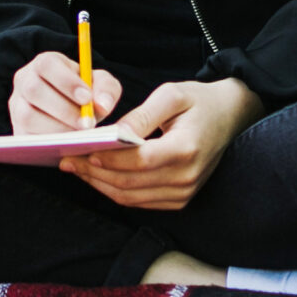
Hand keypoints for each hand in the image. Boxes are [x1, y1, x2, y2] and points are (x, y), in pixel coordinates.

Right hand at [8, 51, 122, 135]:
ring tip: (79, 135)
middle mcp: (24, 81)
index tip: (87, 98)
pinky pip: (26, 138)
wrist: (72, 115)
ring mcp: (17, 106)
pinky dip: (48, 143)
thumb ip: (107, 89)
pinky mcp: (17, 130)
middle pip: (34, 90)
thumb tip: (102, 105)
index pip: (47, 65)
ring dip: (56, 128)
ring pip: (27, 116)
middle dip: (63, 109)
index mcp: (44, 63)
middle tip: (87, 123)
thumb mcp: (100, 85)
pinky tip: (68, 144)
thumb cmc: (85, 94)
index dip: (66, 81)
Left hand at [65, 77, 262, 209]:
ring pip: (131, 197)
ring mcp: (185, 192)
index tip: (79, 150)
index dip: (106, 159)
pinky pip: (140, 202)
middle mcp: (187, 177)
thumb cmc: (199, 101)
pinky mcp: (180, 199)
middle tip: (66, 160)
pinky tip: (98, 176)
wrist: (230, 116)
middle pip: (130, 184)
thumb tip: (112, 134)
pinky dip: (115, 191)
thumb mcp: (171, 95)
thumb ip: (141, 114)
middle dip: (93, 173)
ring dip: (99, 184)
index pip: (137, 161)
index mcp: (186, 149)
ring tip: (76, 168)